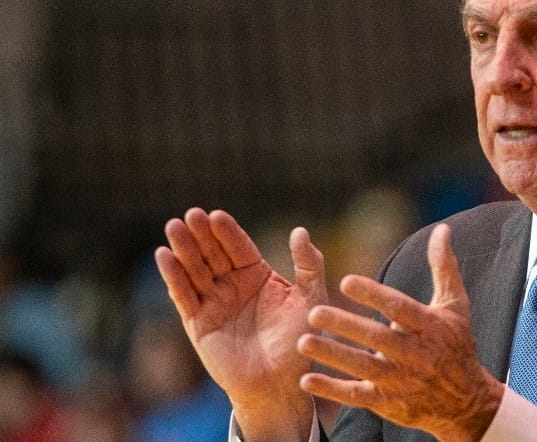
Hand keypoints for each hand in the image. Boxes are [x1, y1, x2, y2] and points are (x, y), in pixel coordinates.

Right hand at [155, 208, 327, 438]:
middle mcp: (233, 284)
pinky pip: (183, 295)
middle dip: (202, 234)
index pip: (239, 246)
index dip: (227, 231)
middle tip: (191, 214)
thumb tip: (300, 230)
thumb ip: (309, 265)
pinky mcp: (197, 323)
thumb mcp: (311, 299)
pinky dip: (174, 276)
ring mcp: (213, 302)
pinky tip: (164, 256)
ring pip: (195, 270)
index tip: (216, 214)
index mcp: (258, 274)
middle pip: (213, 253)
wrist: (279, 383)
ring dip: (184, 249)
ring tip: (173, 226)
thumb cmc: (298, 341)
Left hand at [296, 223, 504, 441]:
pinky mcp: (388, 402)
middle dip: (345, 326)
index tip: (346, 281)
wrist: (466, 402)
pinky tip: (307, 379)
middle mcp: (415, 353)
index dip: (373, 295)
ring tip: (303, 342)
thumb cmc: (456, 345)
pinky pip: (357, 396)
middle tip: (314, 312)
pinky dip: (332, 389)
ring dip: (333, 355)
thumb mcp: (455, 305)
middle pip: (377, 338)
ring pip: (363, 367)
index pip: (399, 307)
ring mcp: (401, 380)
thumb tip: (442, 228)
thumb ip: (443, 267)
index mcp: (429, 326)